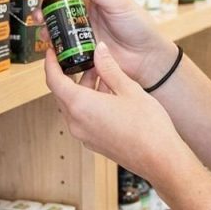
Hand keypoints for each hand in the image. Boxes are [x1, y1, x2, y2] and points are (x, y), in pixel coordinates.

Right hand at [30, 0, 176, 88]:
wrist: (145, 58)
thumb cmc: (138, 26)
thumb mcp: (118, 3)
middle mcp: (83, 5)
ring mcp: (78, 24)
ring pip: (52, 15)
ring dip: (41, 13)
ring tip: (39, 17)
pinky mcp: (77, 43)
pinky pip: (57, 37)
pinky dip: (48, 35)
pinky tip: (47, 36)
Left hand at [45, 41, 190, 180]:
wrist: (159, 158)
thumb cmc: (147, 126)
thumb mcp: (128, 89)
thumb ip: (109, 68)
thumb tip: (99, 51)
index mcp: (80, 106)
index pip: (54, 80)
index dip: (50, 64)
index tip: (52, 53)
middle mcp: (77, 123)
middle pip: (63, 93)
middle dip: (72, 75)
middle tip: (85, 59)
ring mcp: (84, 135)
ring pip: (74, 106)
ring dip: (84, 89)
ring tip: (104, 75)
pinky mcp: (94, 143)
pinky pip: (83, 118)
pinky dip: (90, 103)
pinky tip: (109, 95)